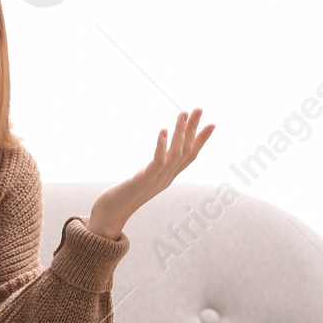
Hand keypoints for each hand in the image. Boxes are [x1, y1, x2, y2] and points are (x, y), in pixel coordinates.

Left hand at [87, 107, 214, 239]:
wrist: (111, 213)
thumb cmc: (123, 195)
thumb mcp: (143, 178)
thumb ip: (154, 168)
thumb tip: (159, 154)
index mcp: (168, 177)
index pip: (190, 156)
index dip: (201, 141)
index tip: (212, 123)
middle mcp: (167, 178)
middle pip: (186, 151)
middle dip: (194, 129)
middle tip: (199, 109)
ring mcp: (157, 180)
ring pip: (176, 154)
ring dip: (180, 133)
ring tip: (182, 114)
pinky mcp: (144, 180)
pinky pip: (158, 162)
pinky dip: (162, 145)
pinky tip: (163, 130)